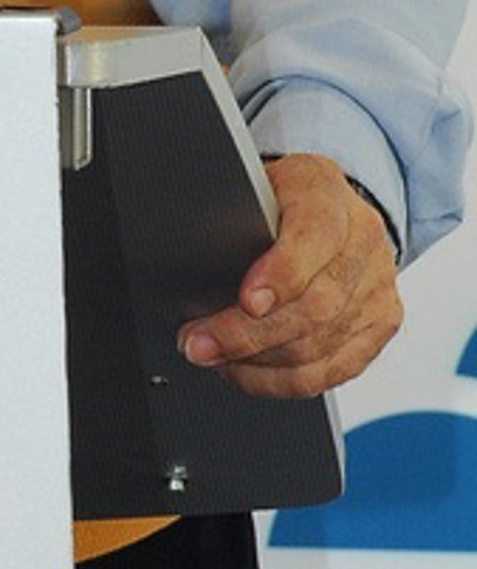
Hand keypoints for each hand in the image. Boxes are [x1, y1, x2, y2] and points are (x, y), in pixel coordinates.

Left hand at [178, 151, 400, 399]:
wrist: (332, 209)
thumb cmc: (278, 201)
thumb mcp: (249, 187)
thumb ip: (230, 216)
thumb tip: (186, 258)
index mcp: (325, 192)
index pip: (315, 235)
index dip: (283, 274)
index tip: (246, 301)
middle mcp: (362, 239)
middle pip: (314, 305)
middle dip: (246, 334)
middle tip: (197, 342)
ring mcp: (377, 285)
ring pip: (318, 345)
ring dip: (255, 363)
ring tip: (211, 355)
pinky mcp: (381, 324)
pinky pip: (330, 372)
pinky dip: (278, 381)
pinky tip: (245, 371)